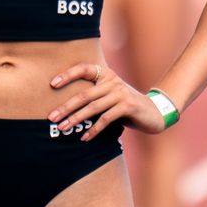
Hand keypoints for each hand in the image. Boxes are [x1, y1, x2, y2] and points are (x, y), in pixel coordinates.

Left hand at [48, 55, 166, 137]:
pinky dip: (94, 129)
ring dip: (76, 119)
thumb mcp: (110, 95)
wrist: (153, 112)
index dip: (67, 75)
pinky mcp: (127, 106)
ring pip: (93, 108)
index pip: (84, 69)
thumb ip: (94, 95)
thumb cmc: (125, 106)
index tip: (52, 85)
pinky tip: (85, 137)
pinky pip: (105, 119)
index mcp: (106, 74)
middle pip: (84, 94)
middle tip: (52, 117)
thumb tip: (66, 107)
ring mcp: (121, 93)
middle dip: (66, 107)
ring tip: (64, 128)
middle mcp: (113, 81)